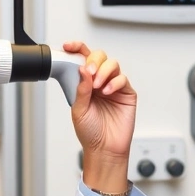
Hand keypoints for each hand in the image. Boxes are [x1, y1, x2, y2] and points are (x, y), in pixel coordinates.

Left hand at [64, 41, 135, 194]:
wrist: (104, 148)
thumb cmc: (90, 132)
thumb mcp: (78, 110)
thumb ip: (80, 88)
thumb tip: (83, 68)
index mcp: (85, 83)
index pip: (82, 60)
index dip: (76, 49)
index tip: (68, 46)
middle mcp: (99, 82)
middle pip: (100, 56)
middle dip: (94, 61)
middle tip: (90, 72)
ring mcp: (114, 87)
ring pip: (112, 64)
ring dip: (104, 71)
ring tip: (98, 86)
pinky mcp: (126, 94)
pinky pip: (123, 79)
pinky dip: (115, 83)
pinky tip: (107, 92)